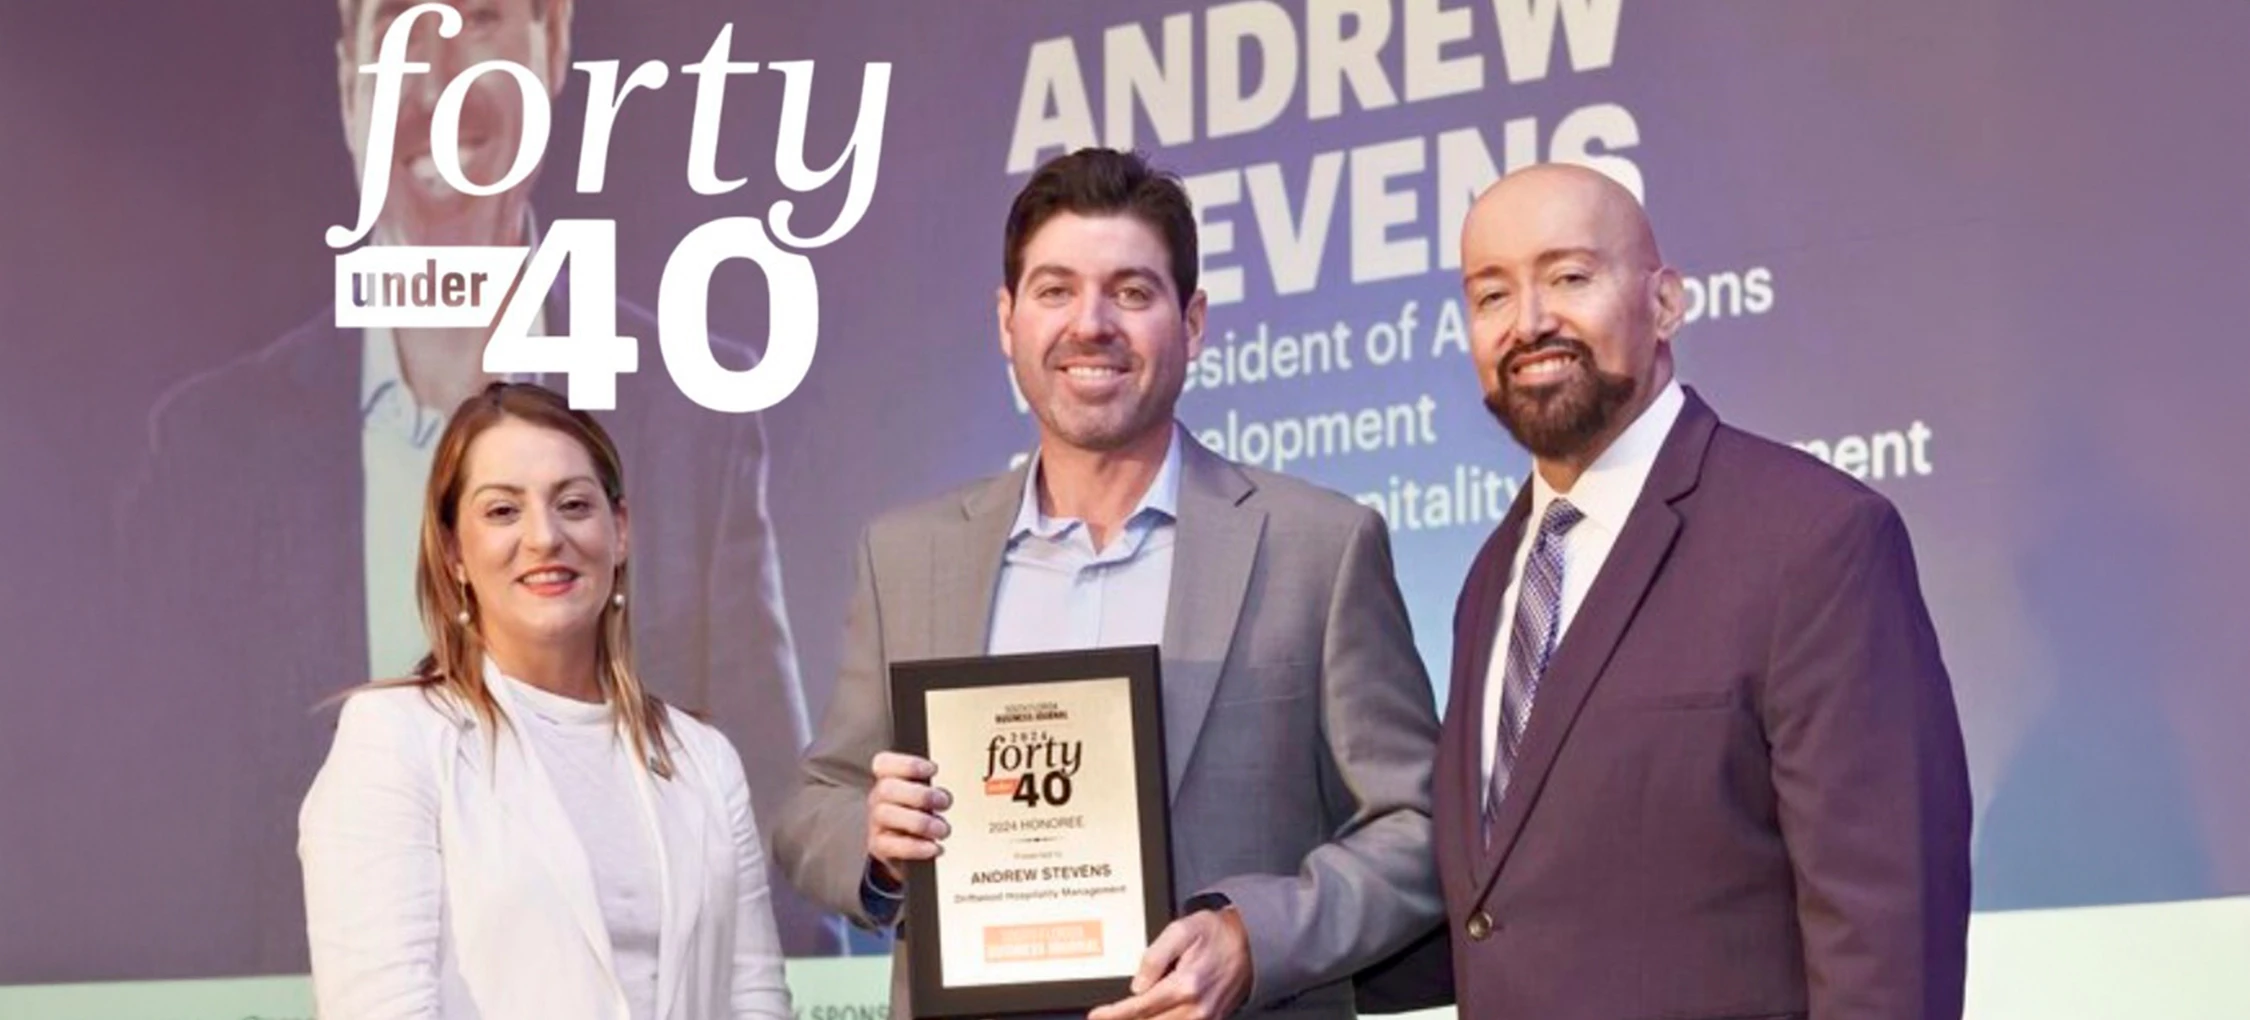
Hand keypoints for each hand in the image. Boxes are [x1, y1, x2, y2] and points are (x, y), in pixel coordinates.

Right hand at [865, 751, 950, 883]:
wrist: (906, 849)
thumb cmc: (919, 814)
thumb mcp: (926, 797)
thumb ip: (934, 790)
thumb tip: (947, 795)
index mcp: (888, 780)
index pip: (884, 763)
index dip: (908, 764)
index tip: (934, 769)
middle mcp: (878, 799)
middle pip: (886, 789)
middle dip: (919, 795)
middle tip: (945, 803)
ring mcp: (876, 823)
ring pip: (887, 815)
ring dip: (920, 822)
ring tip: (943, 829)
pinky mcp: (879, 846)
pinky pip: (892, 846)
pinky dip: (916, 847)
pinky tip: (935, 847)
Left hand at [1087, 907, 1252, 1019]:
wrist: (1252, 942)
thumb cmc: (1217, 933)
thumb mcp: (1182, 930)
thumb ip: (1155, 957)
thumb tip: (1136, 985)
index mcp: (1185, 986)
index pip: (1139, 1007)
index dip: (1113, 1015)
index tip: (1096, 1016)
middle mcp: (1195, 1009)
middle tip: (1104, 1018)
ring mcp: (1205, 1019)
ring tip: (1121, 1018)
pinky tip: (1149, 1018)